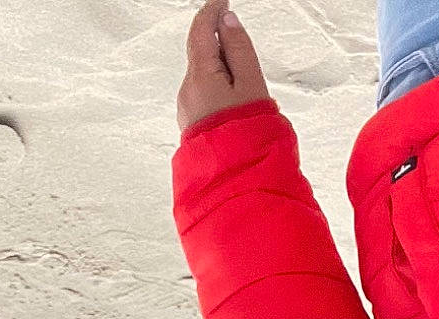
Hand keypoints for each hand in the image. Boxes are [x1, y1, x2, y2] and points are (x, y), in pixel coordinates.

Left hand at [177, 0, 273, 133]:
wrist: (236, 181)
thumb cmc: (246, 137)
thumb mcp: (251, 85)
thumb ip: (240, 50)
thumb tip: (227, 22)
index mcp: (199, 77)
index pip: (200, 31)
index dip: (212, 10)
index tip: (222, 0)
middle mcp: (187, 91)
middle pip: (202, 54)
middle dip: (222, 44)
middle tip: (242, 42)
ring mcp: (188, 109)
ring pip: (205, 76)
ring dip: (224, 70)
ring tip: (248, 88)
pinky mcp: (193, 124)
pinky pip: (206, 95)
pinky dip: (221, 88)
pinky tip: (237, 103)